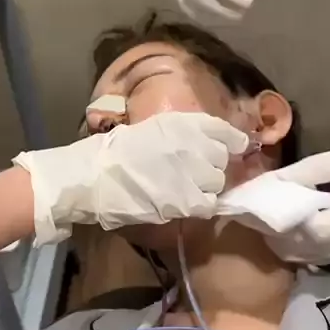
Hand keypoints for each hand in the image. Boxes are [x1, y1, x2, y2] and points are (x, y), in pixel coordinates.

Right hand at [14, 113, 247, 244]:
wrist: (95, 175)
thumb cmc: (115, 151)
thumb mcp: (151, 130)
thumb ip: (180, 135)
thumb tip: (204, 144)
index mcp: (185, 123)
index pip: (225, 131)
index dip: (232, 141)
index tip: (235, 148)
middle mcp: (195, 145)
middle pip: (221, 160)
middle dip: (211, 167)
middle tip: (194, 174)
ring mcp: (194, 174)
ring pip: (217, 183)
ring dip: (206, 187)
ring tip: (187, 190)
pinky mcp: (188, 200)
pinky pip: (208, 205)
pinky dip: (201, 206)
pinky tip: (186, 204)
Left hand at [268, 147, 329, 264]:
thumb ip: (309, 170)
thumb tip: (272, 181)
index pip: (315, 228)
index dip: (289, 218)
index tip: (270, 202)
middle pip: (302, 245)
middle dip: (276, 228)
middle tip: (260, 209)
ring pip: (298, 255)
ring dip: (277, 238)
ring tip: (267, 216)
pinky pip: (304, 257)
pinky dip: (287, 244)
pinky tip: (281, 226)